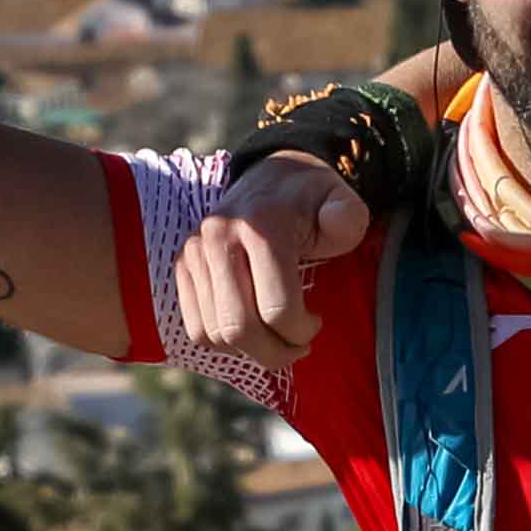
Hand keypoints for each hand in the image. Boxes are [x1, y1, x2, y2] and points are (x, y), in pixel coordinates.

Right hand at [175, 154, 369, 359]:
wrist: (271, 178)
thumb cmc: (313, 202)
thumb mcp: (340, 202)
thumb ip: (347, 216)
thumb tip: (338, 222)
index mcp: (262, 225)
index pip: (276, 309)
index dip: (301, 332)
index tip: (317, 323)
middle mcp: (220, 236)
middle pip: (238, 328)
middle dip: (274, 352)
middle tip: (299, 346)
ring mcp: (195, 251)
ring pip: (214, 334)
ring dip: (249, 351)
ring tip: (277, 339)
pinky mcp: (184, 265)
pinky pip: (195, 327)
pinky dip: (223, 343)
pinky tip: (251, 331)